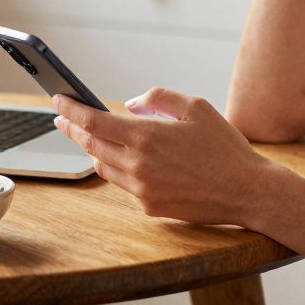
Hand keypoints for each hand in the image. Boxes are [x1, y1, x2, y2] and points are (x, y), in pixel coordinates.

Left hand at [51, 87, 280, 226]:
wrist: (247, 191)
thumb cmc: (224, 146)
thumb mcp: (196, 107)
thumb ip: (158, 98)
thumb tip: (129, 104)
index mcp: (147, 136)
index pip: (93, 122)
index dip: (70, 110)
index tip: (57, 100)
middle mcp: (138, 164)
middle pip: (90, 144)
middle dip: (72, 129)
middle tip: (62, 118)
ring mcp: (142, 189)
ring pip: (103, 166)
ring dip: (93, 149)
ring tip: (89, 136)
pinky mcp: (150, 206)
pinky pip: (123, 184)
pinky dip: (118, 168)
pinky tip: (122, 160)